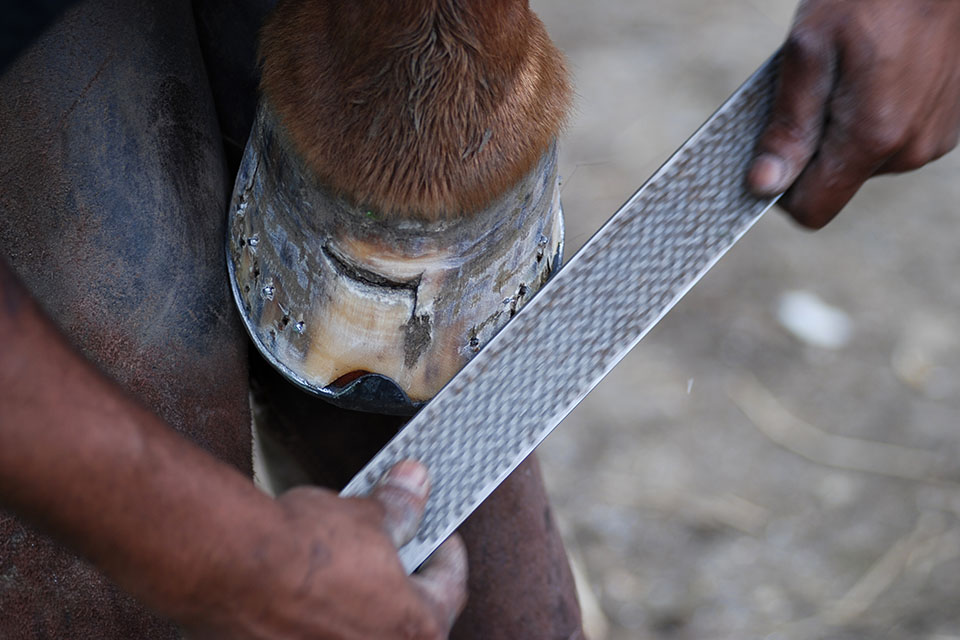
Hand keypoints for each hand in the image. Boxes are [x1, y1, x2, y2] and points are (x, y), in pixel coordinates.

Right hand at [183, 461, 467, 639]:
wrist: (227, 567)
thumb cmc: (301, 550)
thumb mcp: (365, 517)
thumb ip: (399, 509)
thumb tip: (413, 485)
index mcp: (416, 631)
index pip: (450, 585)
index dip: (443, 548)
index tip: (435, 531)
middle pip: (404, 614)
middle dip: (397, 576)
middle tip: (389, 543)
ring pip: (360, 627)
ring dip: (358, 598)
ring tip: (342, 561)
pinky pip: (315, 632)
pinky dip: (319, 614)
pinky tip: (306, 585)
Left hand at [748, 0, 959, 227]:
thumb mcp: (810, 49)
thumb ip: (788, 125)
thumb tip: (763, 185)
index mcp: (873, 139)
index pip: (813, 208)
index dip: (781, 189)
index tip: (768, 151)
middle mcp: (911, 151)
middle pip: (836, 181)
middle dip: (812, 145)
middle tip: (813, 86)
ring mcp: (936, 138)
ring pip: (864, 159)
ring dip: (844, 126)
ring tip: (852, 69)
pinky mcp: (951, 123)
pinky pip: (895, 138)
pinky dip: (876, 114)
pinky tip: (880, 69)